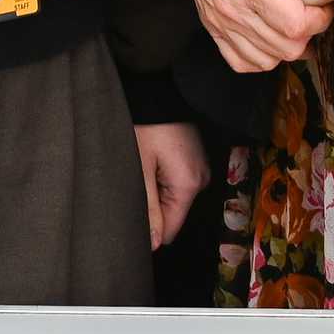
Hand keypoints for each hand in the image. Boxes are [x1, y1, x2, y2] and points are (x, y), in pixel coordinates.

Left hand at [134, 122, 208, 249]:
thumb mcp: (141, 168)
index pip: (171, 230)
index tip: (132, 212)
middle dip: (152, 206)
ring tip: (143, 166)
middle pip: (172, 213)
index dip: (150, 229)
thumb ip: (148, 208)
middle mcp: (200, 179)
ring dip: (156, 190)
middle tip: (135, 182)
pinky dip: (162, 178)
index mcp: (189, 185)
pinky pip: (177, 182)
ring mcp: (199, 168)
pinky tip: (151, 160)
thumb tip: (154, 243)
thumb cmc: (147, 125)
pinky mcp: (194, 160)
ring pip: (173, 198)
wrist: (158, 90)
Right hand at [168, 0, 333, 72]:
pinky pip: (241, 61)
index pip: (295, 24)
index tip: (324, 5)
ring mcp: (220, 20)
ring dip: (287, 47)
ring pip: (267, 60)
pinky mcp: (212, 25)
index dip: (319, 19)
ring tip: (294, 24)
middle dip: (309, 34)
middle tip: (313, 12)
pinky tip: (271, 38)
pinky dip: (261, 57)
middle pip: (285, 47)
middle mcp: (232, 8)